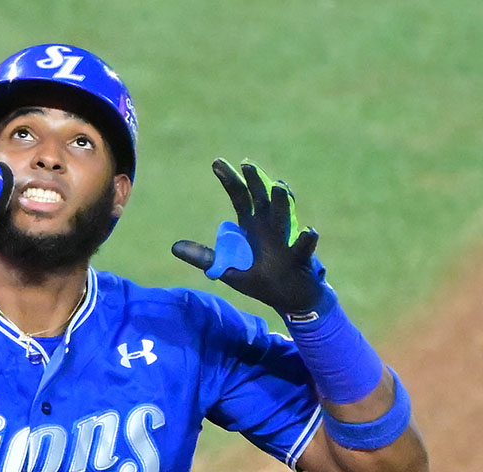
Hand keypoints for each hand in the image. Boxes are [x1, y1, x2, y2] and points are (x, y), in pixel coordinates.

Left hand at [173, 159, 326, 318]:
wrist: (291, 297)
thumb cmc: (260, 280)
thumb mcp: (227, 268)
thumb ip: (204, 257)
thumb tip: (174, 246)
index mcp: (251, 226)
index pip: (239, 197)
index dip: (229, 180)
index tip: (216, 163)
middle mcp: (269, 226)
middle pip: (262, 199)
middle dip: (256, 182)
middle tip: (247, 165)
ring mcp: (286, 239)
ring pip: (284, 216)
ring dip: (282, 202)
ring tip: (279, 186)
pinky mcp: (300, 257)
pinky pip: (304, 246)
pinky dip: (307, 238)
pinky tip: (308, 231)